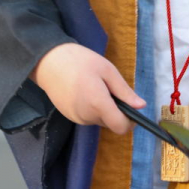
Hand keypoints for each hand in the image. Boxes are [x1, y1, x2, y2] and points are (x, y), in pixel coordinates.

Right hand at [30, 42, 145, 134]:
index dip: (130, 121)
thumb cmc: (79, 61)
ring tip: (93, 87)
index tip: (130, 107)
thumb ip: (124, 91)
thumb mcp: (107, 70)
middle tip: (108, 88)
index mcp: (98, 104)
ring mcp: (76, 118)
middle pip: (110, 123)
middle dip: (115, 110)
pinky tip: (83, 91)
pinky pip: (87, 117)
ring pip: (99, 120)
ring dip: (102, 109)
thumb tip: (141, 106)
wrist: (47, 61)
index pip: (121, 127)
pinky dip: (90, 108)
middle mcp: (87, 116)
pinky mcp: (68, 116)